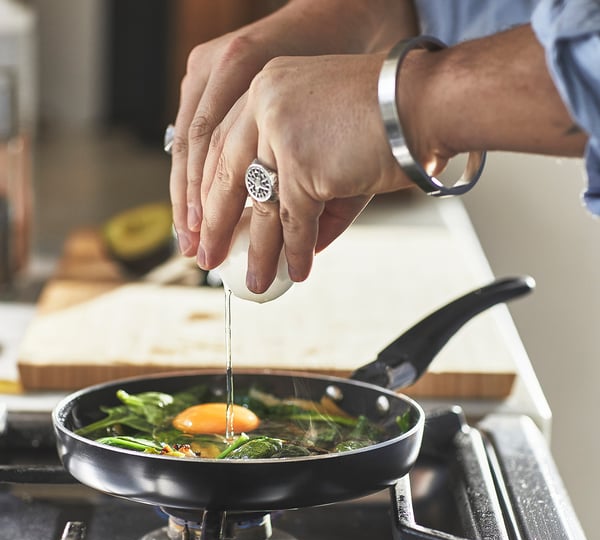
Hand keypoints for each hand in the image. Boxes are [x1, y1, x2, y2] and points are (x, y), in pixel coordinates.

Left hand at [168, 0, 419, 259]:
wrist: (425, 102)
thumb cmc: (385, 118)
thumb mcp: (327, 140)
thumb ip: (304, 187)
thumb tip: (295, 239)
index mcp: (265, 88)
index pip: (222, 145)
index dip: (210, 189)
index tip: (202, 219)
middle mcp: (265, 104)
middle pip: (226, 175)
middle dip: (215, 224)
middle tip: (208, 256)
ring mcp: (281, 132)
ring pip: (261, 206)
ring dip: (259, 250)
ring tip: (255, 279)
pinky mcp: (303, 164)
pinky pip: (294, 220)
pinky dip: (296, 250)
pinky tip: (297, 270)